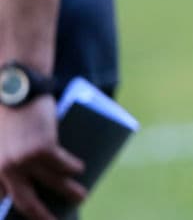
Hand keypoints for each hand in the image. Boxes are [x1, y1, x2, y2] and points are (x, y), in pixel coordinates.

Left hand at [0, 99, 85, 219]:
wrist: (13, 88)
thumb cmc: (5, 109)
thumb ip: (7, 155)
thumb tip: (32, 171)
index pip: (2, 199)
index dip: (16, 210)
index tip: (32, 215)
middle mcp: (5, 169)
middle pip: (25, 202)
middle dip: (42, 216)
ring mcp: (24, 160)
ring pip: (52, 185)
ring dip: (69, 193)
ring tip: (81, 196)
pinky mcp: (43, 149)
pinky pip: (63, 165)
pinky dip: (73, 168)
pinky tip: (80, 169)